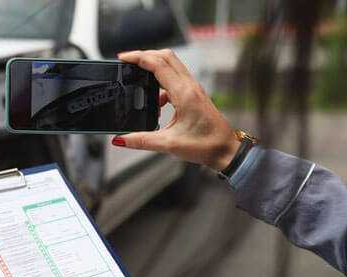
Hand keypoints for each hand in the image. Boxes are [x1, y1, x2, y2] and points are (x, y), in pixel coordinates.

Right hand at [113, 49, 239, 170]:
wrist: (226, 150)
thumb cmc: (206, 144)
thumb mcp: (168, 144)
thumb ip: (141, 141)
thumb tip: (121, 139)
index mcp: (184, 94)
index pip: (158, 65)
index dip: (139, 57)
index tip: (124, 58)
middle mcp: (190, 86)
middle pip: (166, 56)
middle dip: (145, 55)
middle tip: (128, 61)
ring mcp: (193, 89)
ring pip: (171, 65)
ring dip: (154, 66)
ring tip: (138, 77)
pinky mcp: (193, 94)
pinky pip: (175, 78)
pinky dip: (161, 82)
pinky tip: (155, 100)